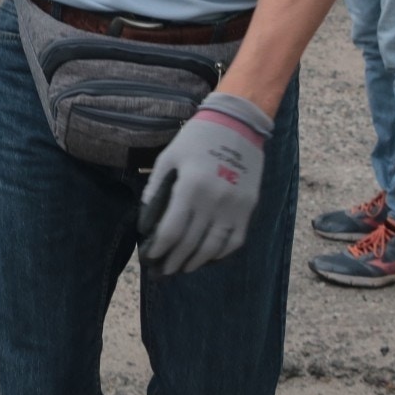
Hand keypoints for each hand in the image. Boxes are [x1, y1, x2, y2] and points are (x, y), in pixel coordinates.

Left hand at [138, 93, 273, 275]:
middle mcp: (214, 200)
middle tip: (162, 270)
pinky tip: (207, 258)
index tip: (150, 256)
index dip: (159, 248)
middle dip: (174, 260)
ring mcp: (235, 206)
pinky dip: (220, 254)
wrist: (238, 124)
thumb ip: (155, 189)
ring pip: (213, 247)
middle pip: (191, 243)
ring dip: (196, 262)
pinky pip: (235, 240)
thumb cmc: (197, 139)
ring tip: (182, 268)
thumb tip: (146, 221)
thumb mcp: (169, 158)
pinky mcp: (248, 207)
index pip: (172, 230)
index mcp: (191, 186)